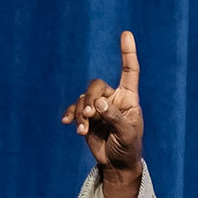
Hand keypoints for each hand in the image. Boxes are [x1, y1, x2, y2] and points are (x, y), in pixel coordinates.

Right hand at [60, 30, 143, 174]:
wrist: (116, 164)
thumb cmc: (128, 148)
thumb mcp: (126, 134)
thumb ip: (114, 118)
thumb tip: (99, 103)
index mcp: (129, 98)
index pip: (129, 71)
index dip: (127, 53)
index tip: (126, 34)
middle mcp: (113, 98)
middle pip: (96, 85)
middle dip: (90, 99)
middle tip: (89, 116)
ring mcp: (99, 106)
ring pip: (83, 97)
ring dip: (80, 113)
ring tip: (83, 130)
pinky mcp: (87, 116)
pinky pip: (75, 109)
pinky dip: (71, 115)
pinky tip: (68, 124)